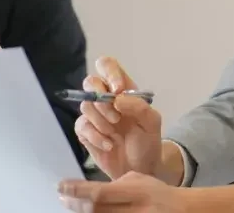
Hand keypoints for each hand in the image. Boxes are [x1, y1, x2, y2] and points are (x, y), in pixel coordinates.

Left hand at [59, 171, 182, 211]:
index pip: (100, 193)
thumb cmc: (157, 193)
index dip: (77, 190)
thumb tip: (88, 190)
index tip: (61, 185)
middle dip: (75, 204)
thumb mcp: (141, 180)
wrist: (181, 211)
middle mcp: (135, 210)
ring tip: (71, 205)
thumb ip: (116, 183)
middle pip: (95, 211)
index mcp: (137, 192)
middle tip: (62, 197)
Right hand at [76, 57, 162, 180]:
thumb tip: (117, 98)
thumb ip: (139, 107)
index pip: (108, 65)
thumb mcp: (152, 123)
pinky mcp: (85, 131)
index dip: (109, 73)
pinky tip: (109, 145)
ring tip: (115, 135)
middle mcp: (106, 98)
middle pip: (90, 82)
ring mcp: (94, 114)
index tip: (117, 90)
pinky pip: (81, 126)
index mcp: (123, 89)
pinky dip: (95, 136)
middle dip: (102, 100)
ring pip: (85, 105)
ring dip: (101, 121)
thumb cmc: (147, 141)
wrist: (139, 169)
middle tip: (116, 118)